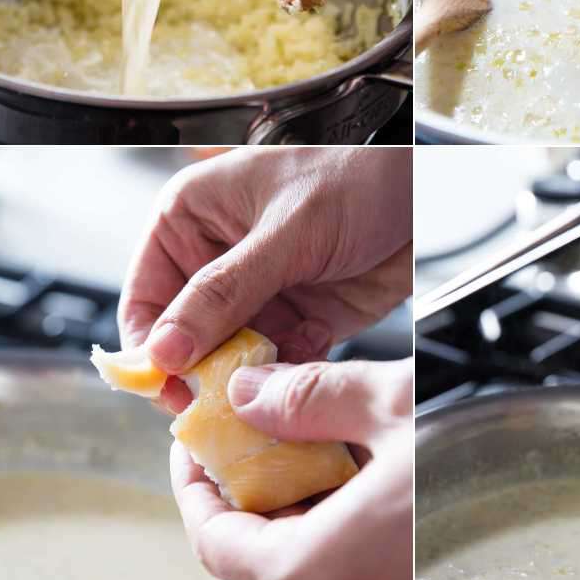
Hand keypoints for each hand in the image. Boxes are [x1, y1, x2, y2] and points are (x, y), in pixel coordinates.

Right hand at [118, 147, 411, 412]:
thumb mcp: (286, 231)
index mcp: (191, 219)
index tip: (163, 387)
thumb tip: (166, 348)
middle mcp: (217, 258)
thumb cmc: (359, 173)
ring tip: (256, 405)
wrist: (434, 187)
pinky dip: (284, 381)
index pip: (145, 296)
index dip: (149, 346)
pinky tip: (295, 388)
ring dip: (242, 385)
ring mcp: (259, 292)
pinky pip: (276, 365)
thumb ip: (224, 291)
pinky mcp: (300, 319)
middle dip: (198, 373)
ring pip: (228, 359)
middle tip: (212, 407)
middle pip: (184, 337)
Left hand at [172, 358, 412, 579]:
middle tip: (260, 431)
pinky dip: (344, 532)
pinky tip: (369, 481)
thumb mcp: (391, 407)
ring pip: (309, 568)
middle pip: (261, 556)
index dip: (196, 490)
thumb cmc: (496, 468)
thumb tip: (251, 393)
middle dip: (255, 489)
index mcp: (316, 574)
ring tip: (324, 444)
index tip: (197, 450)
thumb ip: (304, 397)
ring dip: (302, 508)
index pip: (214, 544)